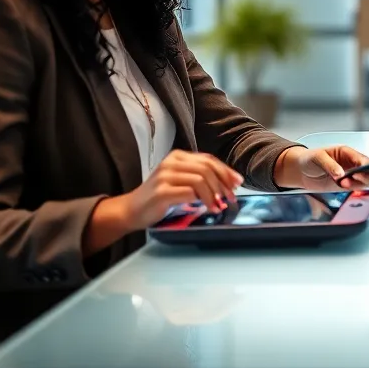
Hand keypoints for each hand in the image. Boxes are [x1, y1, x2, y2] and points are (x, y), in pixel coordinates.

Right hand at [120, 150, 242, 229]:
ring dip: (214, 194)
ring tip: (219, 206)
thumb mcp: (181, 181)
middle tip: (230, 198)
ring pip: (201, 179)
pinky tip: (208, 208)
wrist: (131, 210)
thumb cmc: (160, 198)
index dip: (226, 171)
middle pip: (207, 168)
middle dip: (223, 184)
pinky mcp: (161, 191)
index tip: (238, 183)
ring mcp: (165, 176)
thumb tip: (230, 182)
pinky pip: (190, 193)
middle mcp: (171, 163)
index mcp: (178, 157)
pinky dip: (203, 201)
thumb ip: (200, 177)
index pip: (208, 160)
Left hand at [274, 144, 368, 190]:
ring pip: (364, 183)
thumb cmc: (309, 159)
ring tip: (342, 184)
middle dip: (364, 178)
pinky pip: (355, 190)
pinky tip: (343, 189)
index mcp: (347, 153)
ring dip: (356, 185)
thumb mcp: (318, 157)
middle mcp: (351, 165)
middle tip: (350, 180)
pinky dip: (352, 192)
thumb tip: (340, 173)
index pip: (363, 159)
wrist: (300, 171)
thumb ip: (330, 165)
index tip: (359, 172)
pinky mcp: (345, 187)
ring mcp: (349, 176)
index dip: (366, 166)